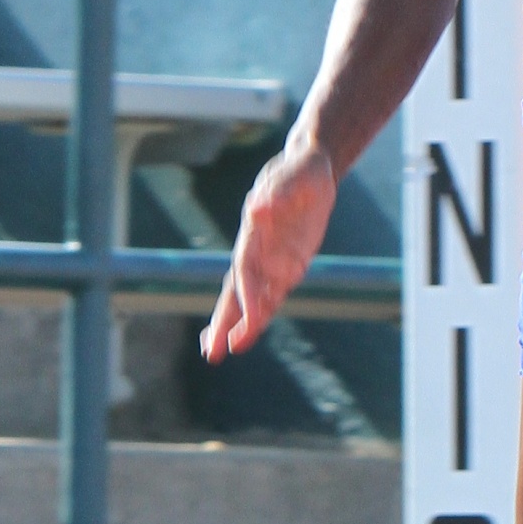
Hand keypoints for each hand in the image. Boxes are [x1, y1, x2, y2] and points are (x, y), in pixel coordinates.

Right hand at [200, 131, 337, 361]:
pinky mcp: (291, 263)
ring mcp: (274, 259)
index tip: (249, 320)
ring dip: (244, 324)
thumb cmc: (300, 171)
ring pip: (255, 298)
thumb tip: (259, 209)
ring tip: (230, 350)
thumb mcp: (293, 177)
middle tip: (211, 353)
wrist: (311, 170)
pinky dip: (264, 311)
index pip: (246, 271)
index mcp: (255, 232)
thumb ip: (277, 192)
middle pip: (238, 292)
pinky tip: (253, 329)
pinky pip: (276, 293)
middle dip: (226, 323)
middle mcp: (259, 251)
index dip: (247, 297)